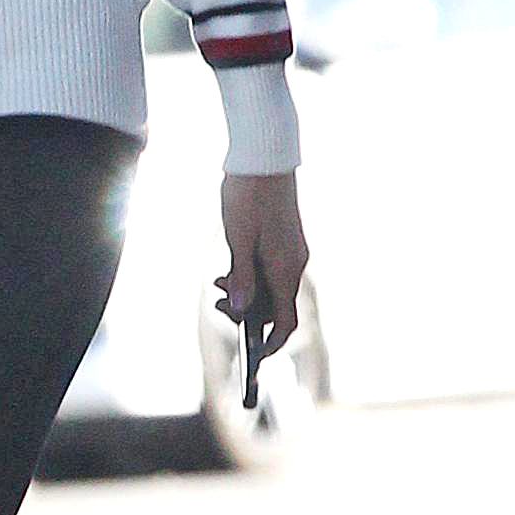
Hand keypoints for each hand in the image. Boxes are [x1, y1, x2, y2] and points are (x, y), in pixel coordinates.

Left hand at [217, 172, 308, 358]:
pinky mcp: (286, 242)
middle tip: (219, 301)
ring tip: (219, 282)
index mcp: (285, 268)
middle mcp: (295, 264)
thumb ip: (242, 276)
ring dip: (248, 293)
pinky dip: (252, 277)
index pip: (285, 321)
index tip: (254, 356)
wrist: (265, 157)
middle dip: (248, 312)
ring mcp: (292, 252)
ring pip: (272, 288)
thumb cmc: (249, 196)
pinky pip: (272, 271)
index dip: (271, 343)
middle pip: (276, 307)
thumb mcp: (239, 239)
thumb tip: (242, 309)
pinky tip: (231, 268)